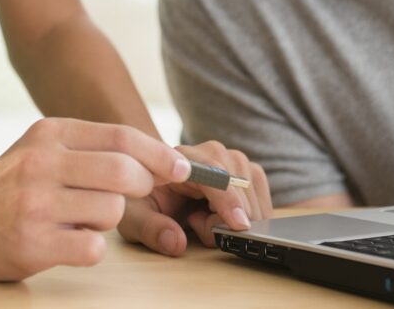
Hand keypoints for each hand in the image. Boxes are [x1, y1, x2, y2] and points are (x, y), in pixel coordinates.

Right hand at [0, 117, 191, 280]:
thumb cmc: (11, 183)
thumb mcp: (44, 147)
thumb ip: (93, 147)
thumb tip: (161, 158)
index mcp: (50, 133)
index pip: (121, 137)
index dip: (159, 154)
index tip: (182, 168)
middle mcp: (41, 163)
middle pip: (125, 172)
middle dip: (141, 187)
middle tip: (131, 195)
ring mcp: (35, 204)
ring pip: (112, 210)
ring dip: (108, 219)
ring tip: (80, 218)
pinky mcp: (32, 242)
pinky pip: (93, 246)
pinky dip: (91, 246)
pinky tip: (69, 240)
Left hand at [118, 141, 271, 255]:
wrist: (152, 191)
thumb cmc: (142, 202)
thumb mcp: (134, 218)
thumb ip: (151, 229)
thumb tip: (176, 243)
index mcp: (179, 157)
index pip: (213, 173)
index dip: (227, 199)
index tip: (239, 225)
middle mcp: (208, 151)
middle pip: (238, 180)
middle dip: (229, 215)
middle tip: (200, 230)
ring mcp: (229, 159)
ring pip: (252, 185)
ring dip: (241, 214)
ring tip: (208, 223)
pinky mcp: (243, 170)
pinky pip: (260, 191)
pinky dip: (252, 212)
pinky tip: (229, 220)